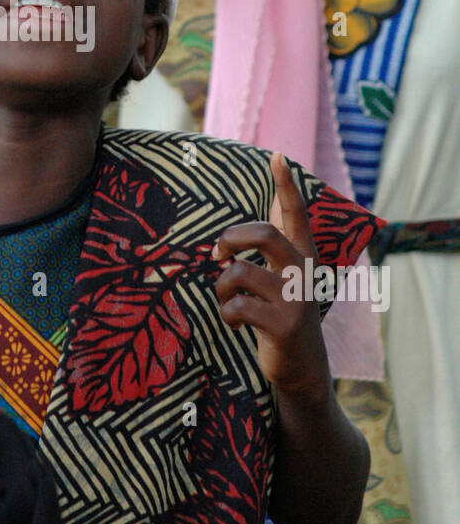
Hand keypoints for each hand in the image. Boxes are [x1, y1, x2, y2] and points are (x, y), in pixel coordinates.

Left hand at [213, 152, 330, 402]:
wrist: (302, 368)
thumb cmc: (284, 313)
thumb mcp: (285, 275)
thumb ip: (280, 240)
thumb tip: (273, 200)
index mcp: (302, 256)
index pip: (295, 213)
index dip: (286, 185)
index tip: (276, 155)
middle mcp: (303, 272)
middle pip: (264, 234)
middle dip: (231, 238)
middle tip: (219, 254)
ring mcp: (295, 299)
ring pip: (239, 273)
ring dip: (222, 286)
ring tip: (227, 298)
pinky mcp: (283, 325)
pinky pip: (237, 307)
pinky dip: (227, 313)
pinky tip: (235, 322)